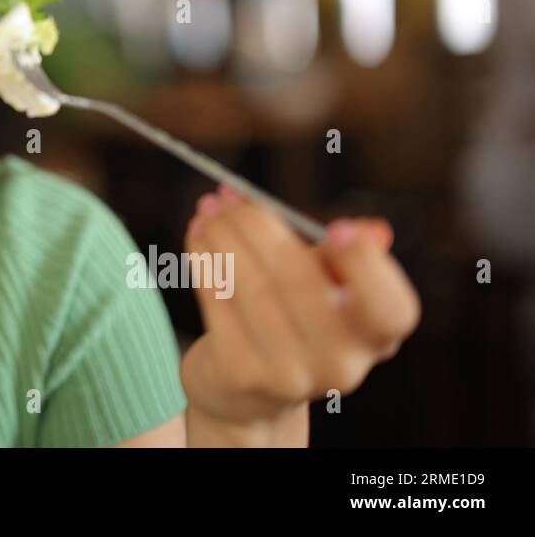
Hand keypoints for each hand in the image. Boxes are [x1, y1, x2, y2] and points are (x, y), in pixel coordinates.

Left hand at [179, 184, 420, 445]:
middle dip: (257, 226)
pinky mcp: (242, 374)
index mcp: (375, 336)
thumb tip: (371, 230)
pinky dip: (204, 261)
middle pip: (300, 280)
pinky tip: (197, 237)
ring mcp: (290, 375)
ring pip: (252, 286)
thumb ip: (343, 255)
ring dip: (223, 237)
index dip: (365, 267)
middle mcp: (341, 365)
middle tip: (229, 196)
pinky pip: (218, 302)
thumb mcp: (327, 287)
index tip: (336, 228)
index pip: (390, 308)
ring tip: (209, 210)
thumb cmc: (293, 318)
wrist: (248, 392)